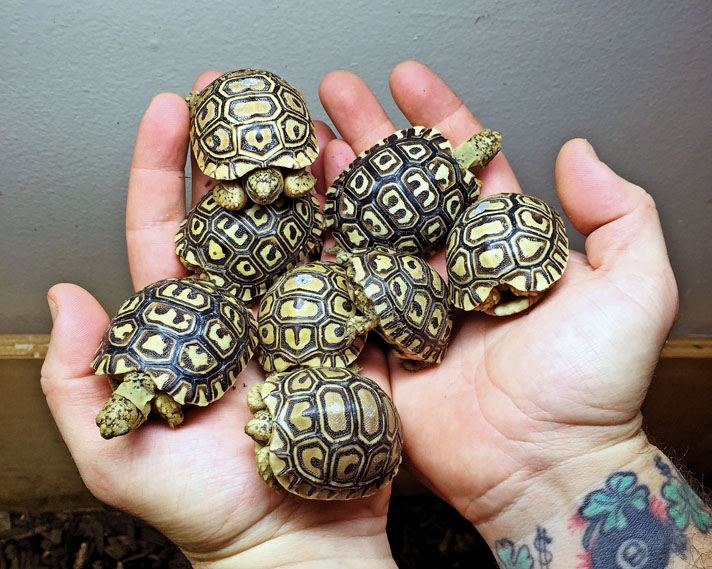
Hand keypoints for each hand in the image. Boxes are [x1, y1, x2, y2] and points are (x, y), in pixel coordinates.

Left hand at [41, 72, 396, 568]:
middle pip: (237, 216)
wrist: (295, 544)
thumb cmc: (208, 512)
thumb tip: (64, 302)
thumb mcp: (121, 455)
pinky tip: (363, 186)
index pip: (167, 231)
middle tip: (241, 93)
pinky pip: (356, 273)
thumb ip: (82, 383)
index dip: (165, 170)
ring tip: (307, 123)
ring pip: (300, 232)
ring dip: (303, 177)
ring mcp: (300, 316)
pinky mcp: (352, 335)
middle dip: (235, 150)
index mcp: (189, 324)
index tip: (172, 112)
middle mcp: (243, 310)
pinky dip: (360, 229)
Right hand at [319, 61, 677, 535]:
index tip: (405, 79)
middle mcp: (449, 271)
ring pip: (363, 232)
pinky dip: (314, 257)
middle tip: (334, 95)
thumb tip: (581, 152)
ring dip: (333, 186)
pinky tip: (292, 220)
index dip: (435, 118)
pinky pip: (339, 295)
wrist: (542, 469)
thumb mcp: (632, 291)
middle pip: (401, 189)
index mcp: (499, 248)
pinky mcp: (376, 346)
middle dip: (368, 137)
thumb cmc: (592, 388)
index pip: (462, 166)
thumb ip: (619, 214)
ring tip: (304, 142)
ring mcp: (407, 307)